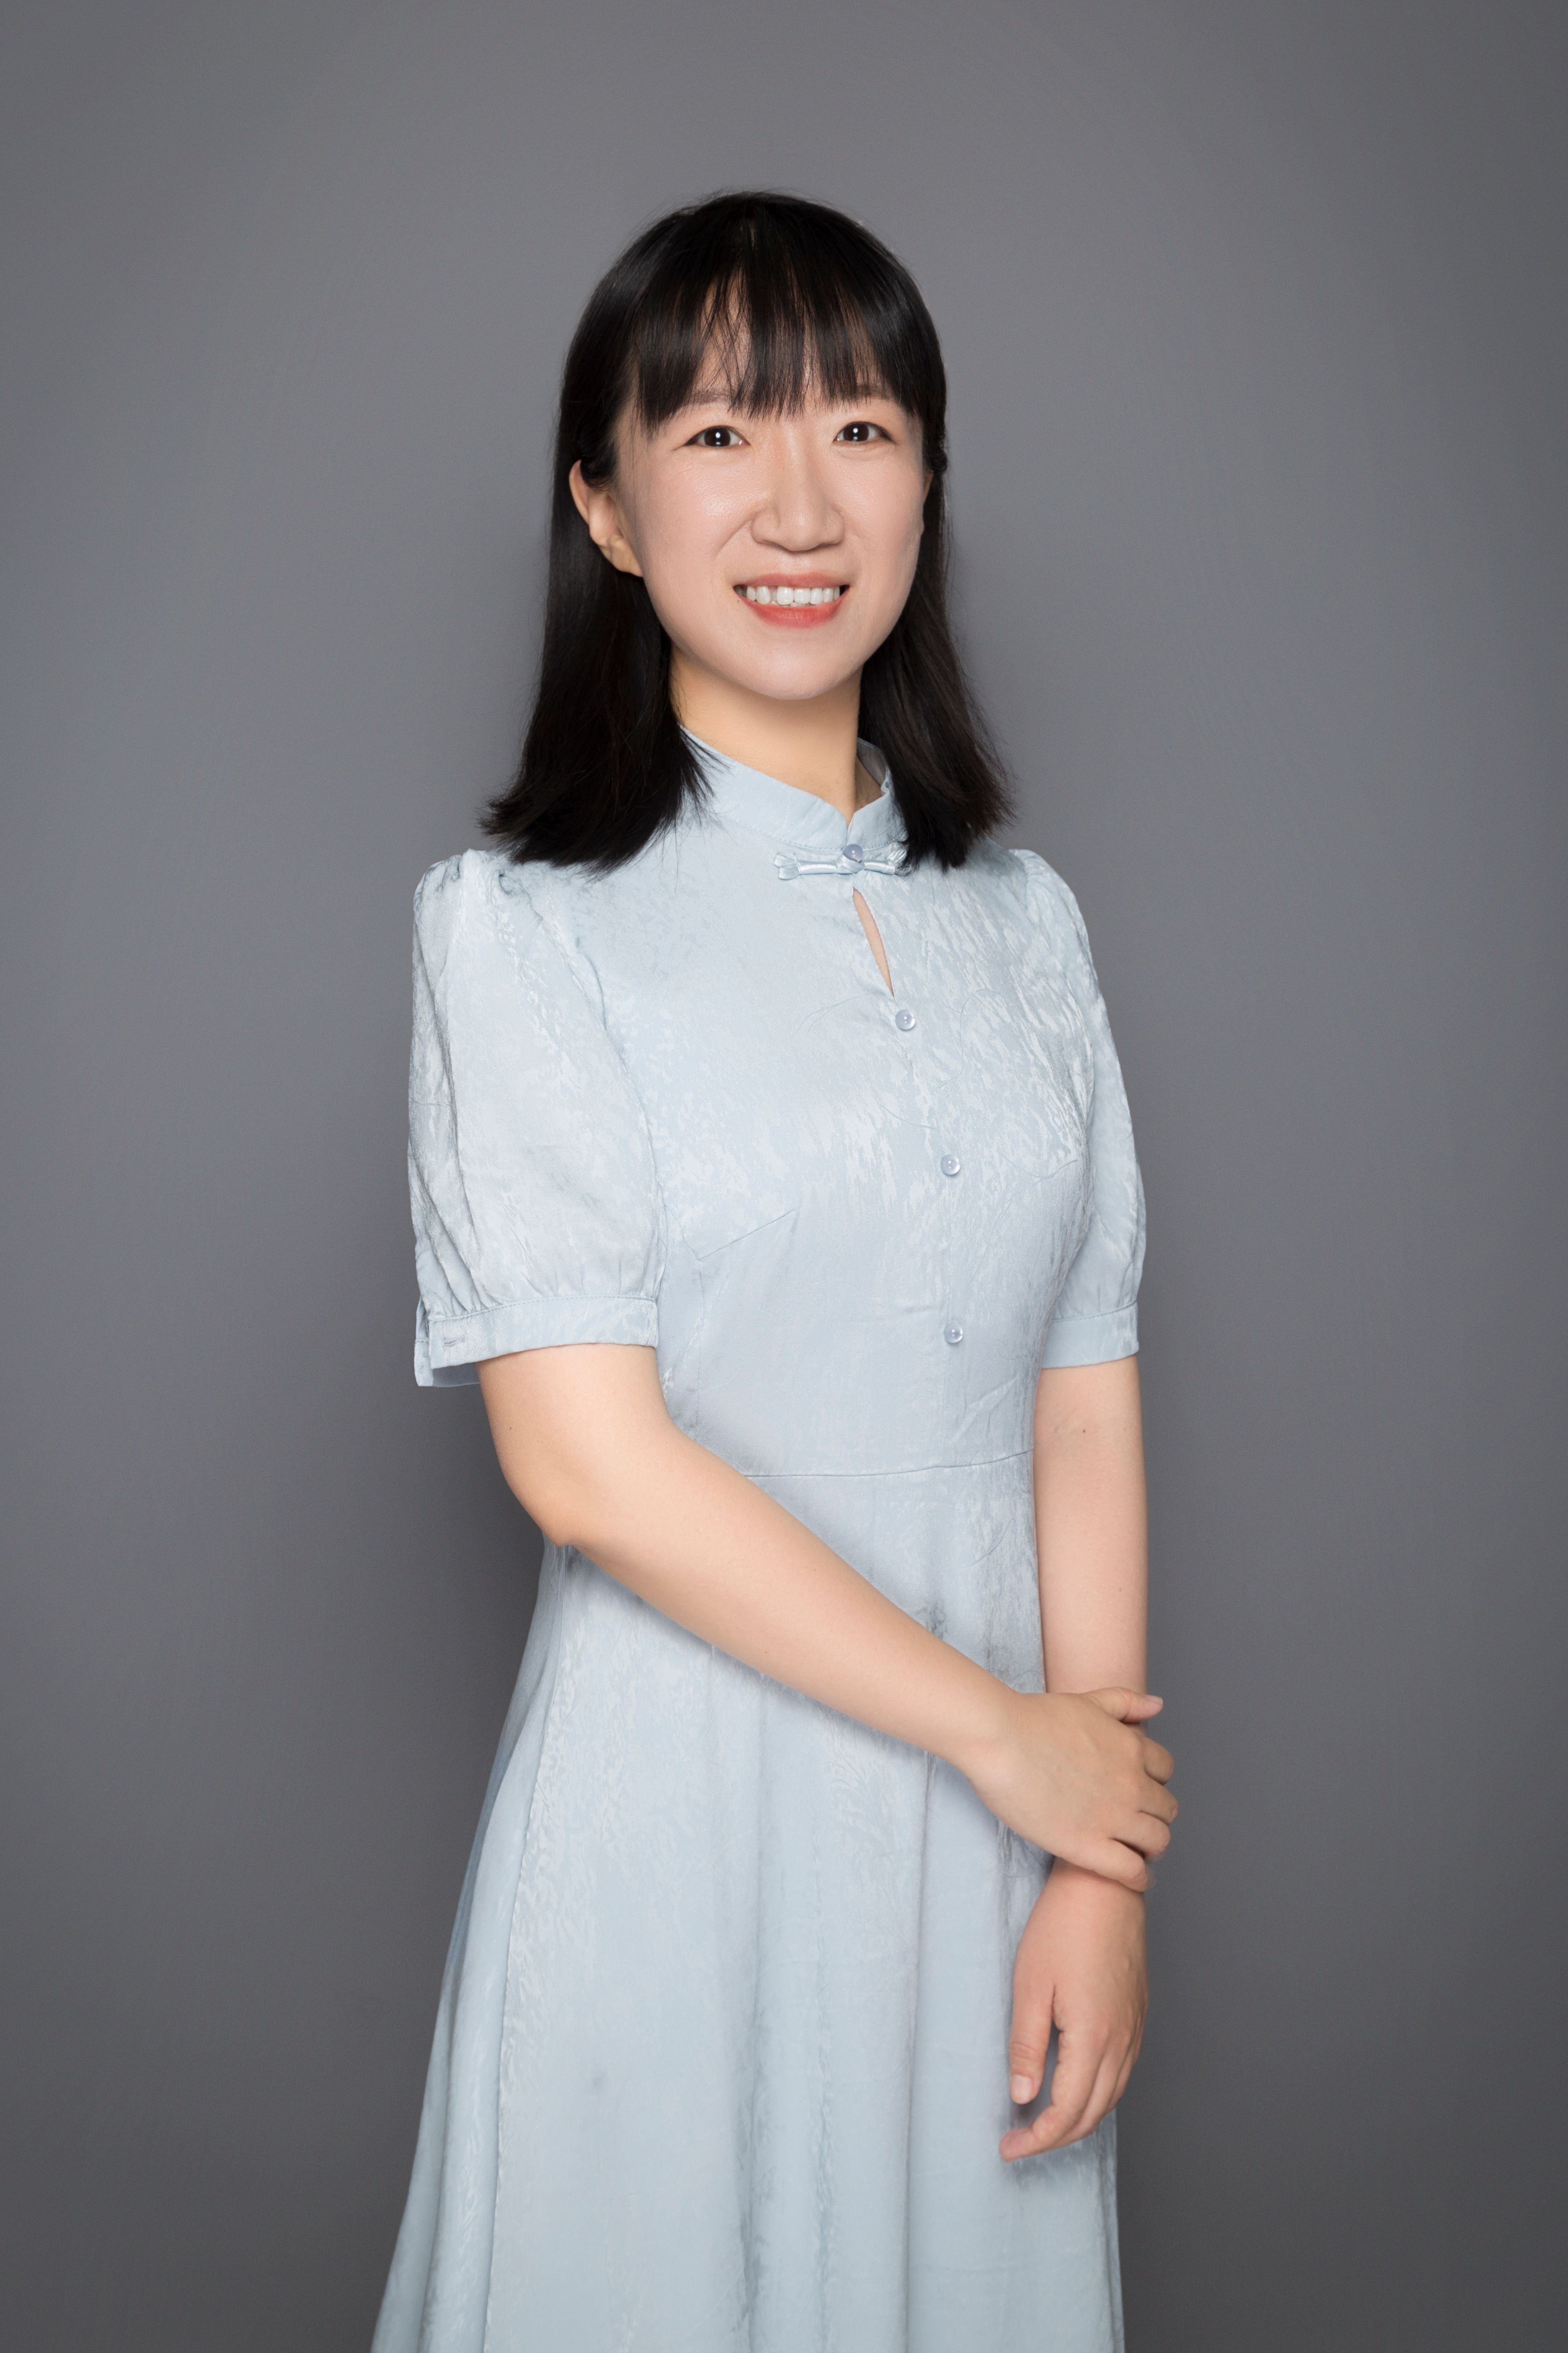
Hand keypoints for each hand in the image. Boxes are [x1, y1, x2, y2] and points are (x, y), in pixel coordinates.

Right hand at [963, 1687, 1175, 1888]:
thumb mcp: (1088, 1700)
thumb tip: (1158, 1705)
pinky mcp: (1089, 1845)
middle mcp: (1131, 1784)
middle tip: (1137, 1823)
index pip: (1165, 1771)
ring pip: (1157, 1842)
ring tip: (1137, 1851)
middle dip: (1155, 1816)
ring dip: (1151, 1847)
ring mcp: (1113, 1817)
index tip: (1141, 1790)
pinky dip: (1139, 1878)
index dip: (1155, 1780)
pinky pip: (1131, 1871)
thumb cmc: (1035, 1718)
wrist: (1001, 1740)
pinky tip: (1134, 1877)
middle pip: (1166, 1809)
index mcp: (1131, 1748)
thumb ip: (1126, 1702)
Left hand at [1000, 1861, 1148, 2161]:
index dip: (1037, 2140)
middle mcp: (1123, 2040)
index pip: (1067, 2113)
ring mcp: (1135, 2028)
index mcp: (1094, 2038)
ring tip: (1043, 2122)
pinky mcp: (1138, 2013)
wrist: (1104, 1885)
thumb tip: (1023, 2097)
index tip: (1008, 2148)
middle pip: (1093, 2114)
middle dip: (1055, 2138)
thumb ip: (1028, 2047)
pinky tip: (1075, 2086)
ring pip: (1112, 2096)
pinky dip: (1098, 2093)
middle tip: (1018, 2142)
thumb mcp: (1031, 1986)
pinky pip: (1122, 2072)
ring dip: (1079, 2118)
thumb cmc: (1063, 1926)